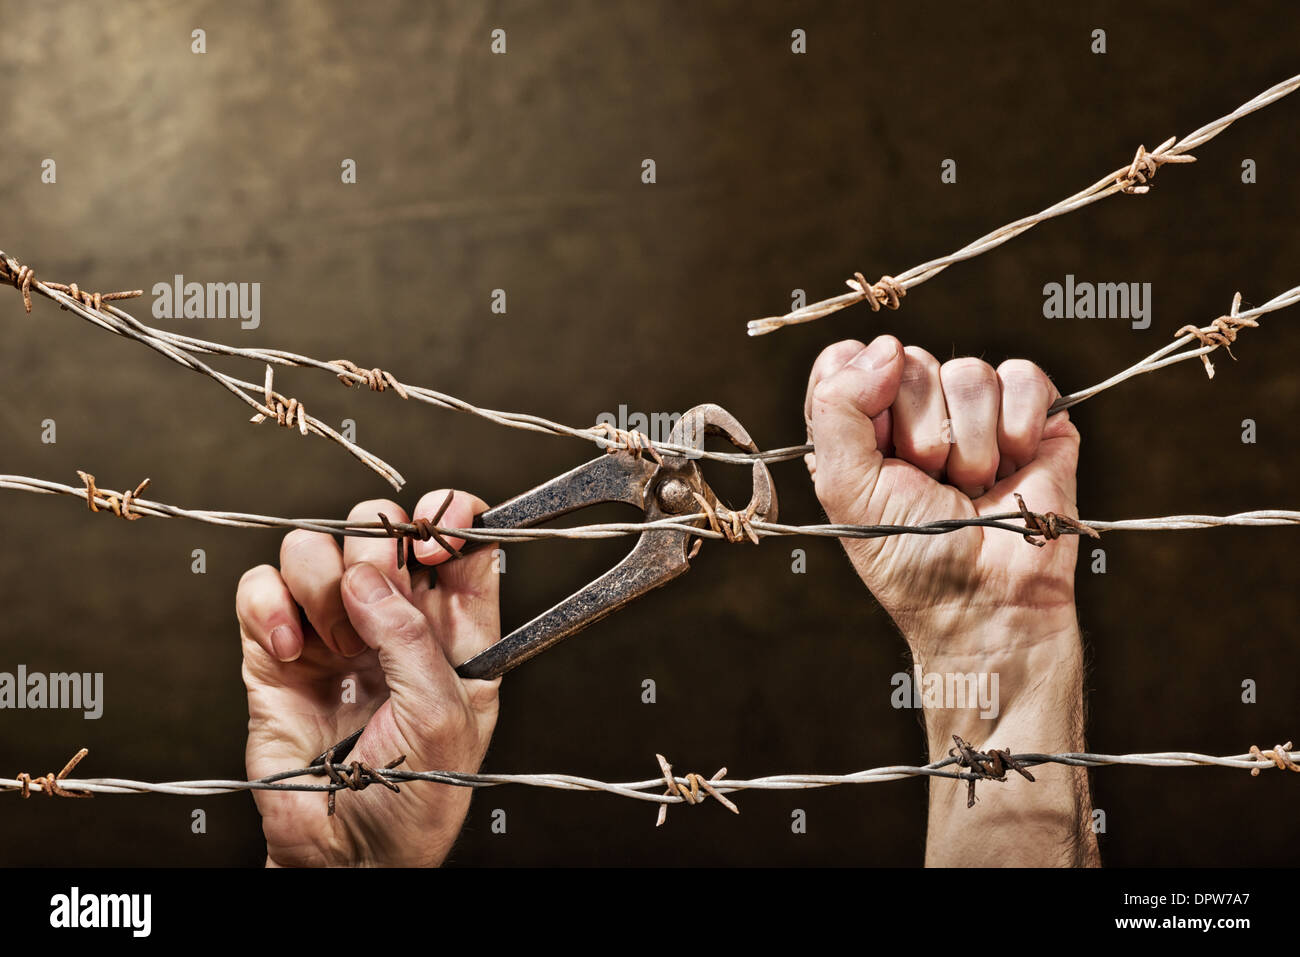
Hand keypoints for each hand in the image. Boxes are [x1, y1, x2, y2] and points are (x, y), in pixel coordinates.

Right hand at [235, 490, 499, 866]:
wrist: (345, 857)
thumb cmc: (415, 799)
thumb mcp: (444, 719)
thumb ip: (415, 639)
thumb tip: (369, 577)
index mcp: (455, 627)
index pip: (458, 537)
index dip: (447, 516)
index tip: (432, 532)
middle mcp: (394, 617)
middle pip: (378, 523)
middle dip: (373, 545)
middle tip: (373, 593)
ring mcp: (333, 629)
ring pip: (313, 545)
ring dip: (320, 586)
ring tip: (336, 647)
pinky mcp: (274, 648)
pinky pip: (259, 586)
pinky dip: (267, 608)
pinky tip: (290, 652)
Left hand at [805, 336, 1096, 865]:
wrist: (988, 606)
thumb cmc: (910, 558)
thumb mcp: (844, 487)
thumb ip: (837, 409)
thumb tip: (884, 347)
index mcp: (862, 427)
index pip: (847, 359)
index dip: (861, 389)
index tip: (876, 443)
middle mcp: (917, 414)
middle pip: (910, 361)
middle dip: (921, 433)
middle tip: (930, 485)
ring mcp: (978, 415)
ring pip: (968, 371)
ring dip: (971, 445)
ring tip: (973, 489)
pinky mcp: (1035, 420)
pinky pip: (1023, 376)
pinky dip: (1018, 426)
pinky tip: (1014, 469)